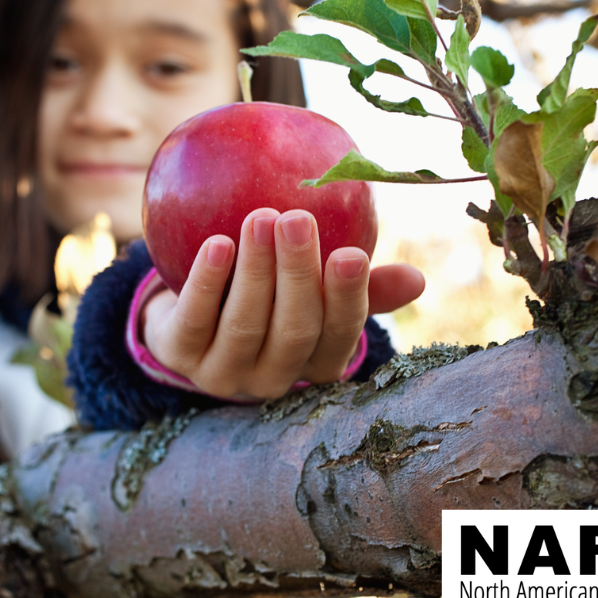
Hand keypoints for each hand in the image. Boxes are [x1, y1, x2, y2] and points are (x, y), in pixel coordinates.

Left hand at [142, 208, 423, 400]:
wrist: (187, 318)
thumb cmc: (269, 295)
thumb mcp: (314, 291)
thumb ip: (358, 283)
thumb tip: (417, 281)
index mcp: (313, 365)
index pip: (338, 337)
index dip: (346, 300)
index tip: (351, 253)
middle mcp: (272, 379)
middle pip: (292, 332)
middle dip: (296, 277)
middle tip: (296, 220)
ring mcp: (223, 374)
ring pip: (244, 326)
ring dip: (254, 272)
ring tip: (260, 218)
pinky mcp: (179, 358)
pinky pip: (195, 320)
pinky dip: (207, 283)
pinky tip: (218, 244)